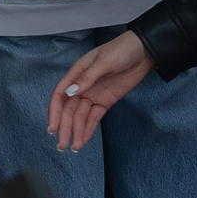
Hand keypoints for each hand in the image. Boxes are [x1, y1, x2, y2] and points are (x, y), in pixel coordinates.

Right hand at [46, 31, 155, 153]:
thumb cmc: (122, 50)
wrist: (144, 51)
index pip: (60, 95)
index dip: (54, 112)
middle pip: (69, 109)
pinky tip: (84, 140)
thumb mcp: (104, 61)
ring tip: (74, 147)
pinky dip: (89, 129)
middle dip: (65, 127)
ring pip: (81, 116)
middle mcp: (82, 85)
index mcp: (77, 73)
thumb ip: (87, 78)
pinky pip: (94, 117)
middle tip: (63, 145)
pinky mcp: (105, 101)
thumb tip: (70, 93)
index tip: (52, 128)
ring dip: (76, 131)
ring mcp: (94, 94)